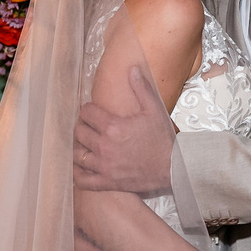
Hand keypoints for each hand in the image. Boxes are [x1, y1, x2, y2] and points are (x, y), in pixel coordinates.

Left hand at [73, 67, 173, 193]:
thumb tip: (132, 69)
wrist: (173, 167)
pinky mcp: (107, 181)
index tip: (93, 111)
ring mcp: (104, 166)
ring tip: (87, 145)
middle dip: (83, 126)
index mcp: (113, 127)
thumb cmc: (163, 139)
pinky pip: (82, 180)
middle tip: (91, 127)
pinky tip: (83, 167)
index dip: (88, 109)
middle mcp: (104, 146)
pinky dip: (78, 173)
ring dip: (79, 148)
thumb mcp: (154, 110)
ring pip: (77, 155)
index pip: (86, 113)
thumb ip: (141, 88)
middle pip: (79, 132)